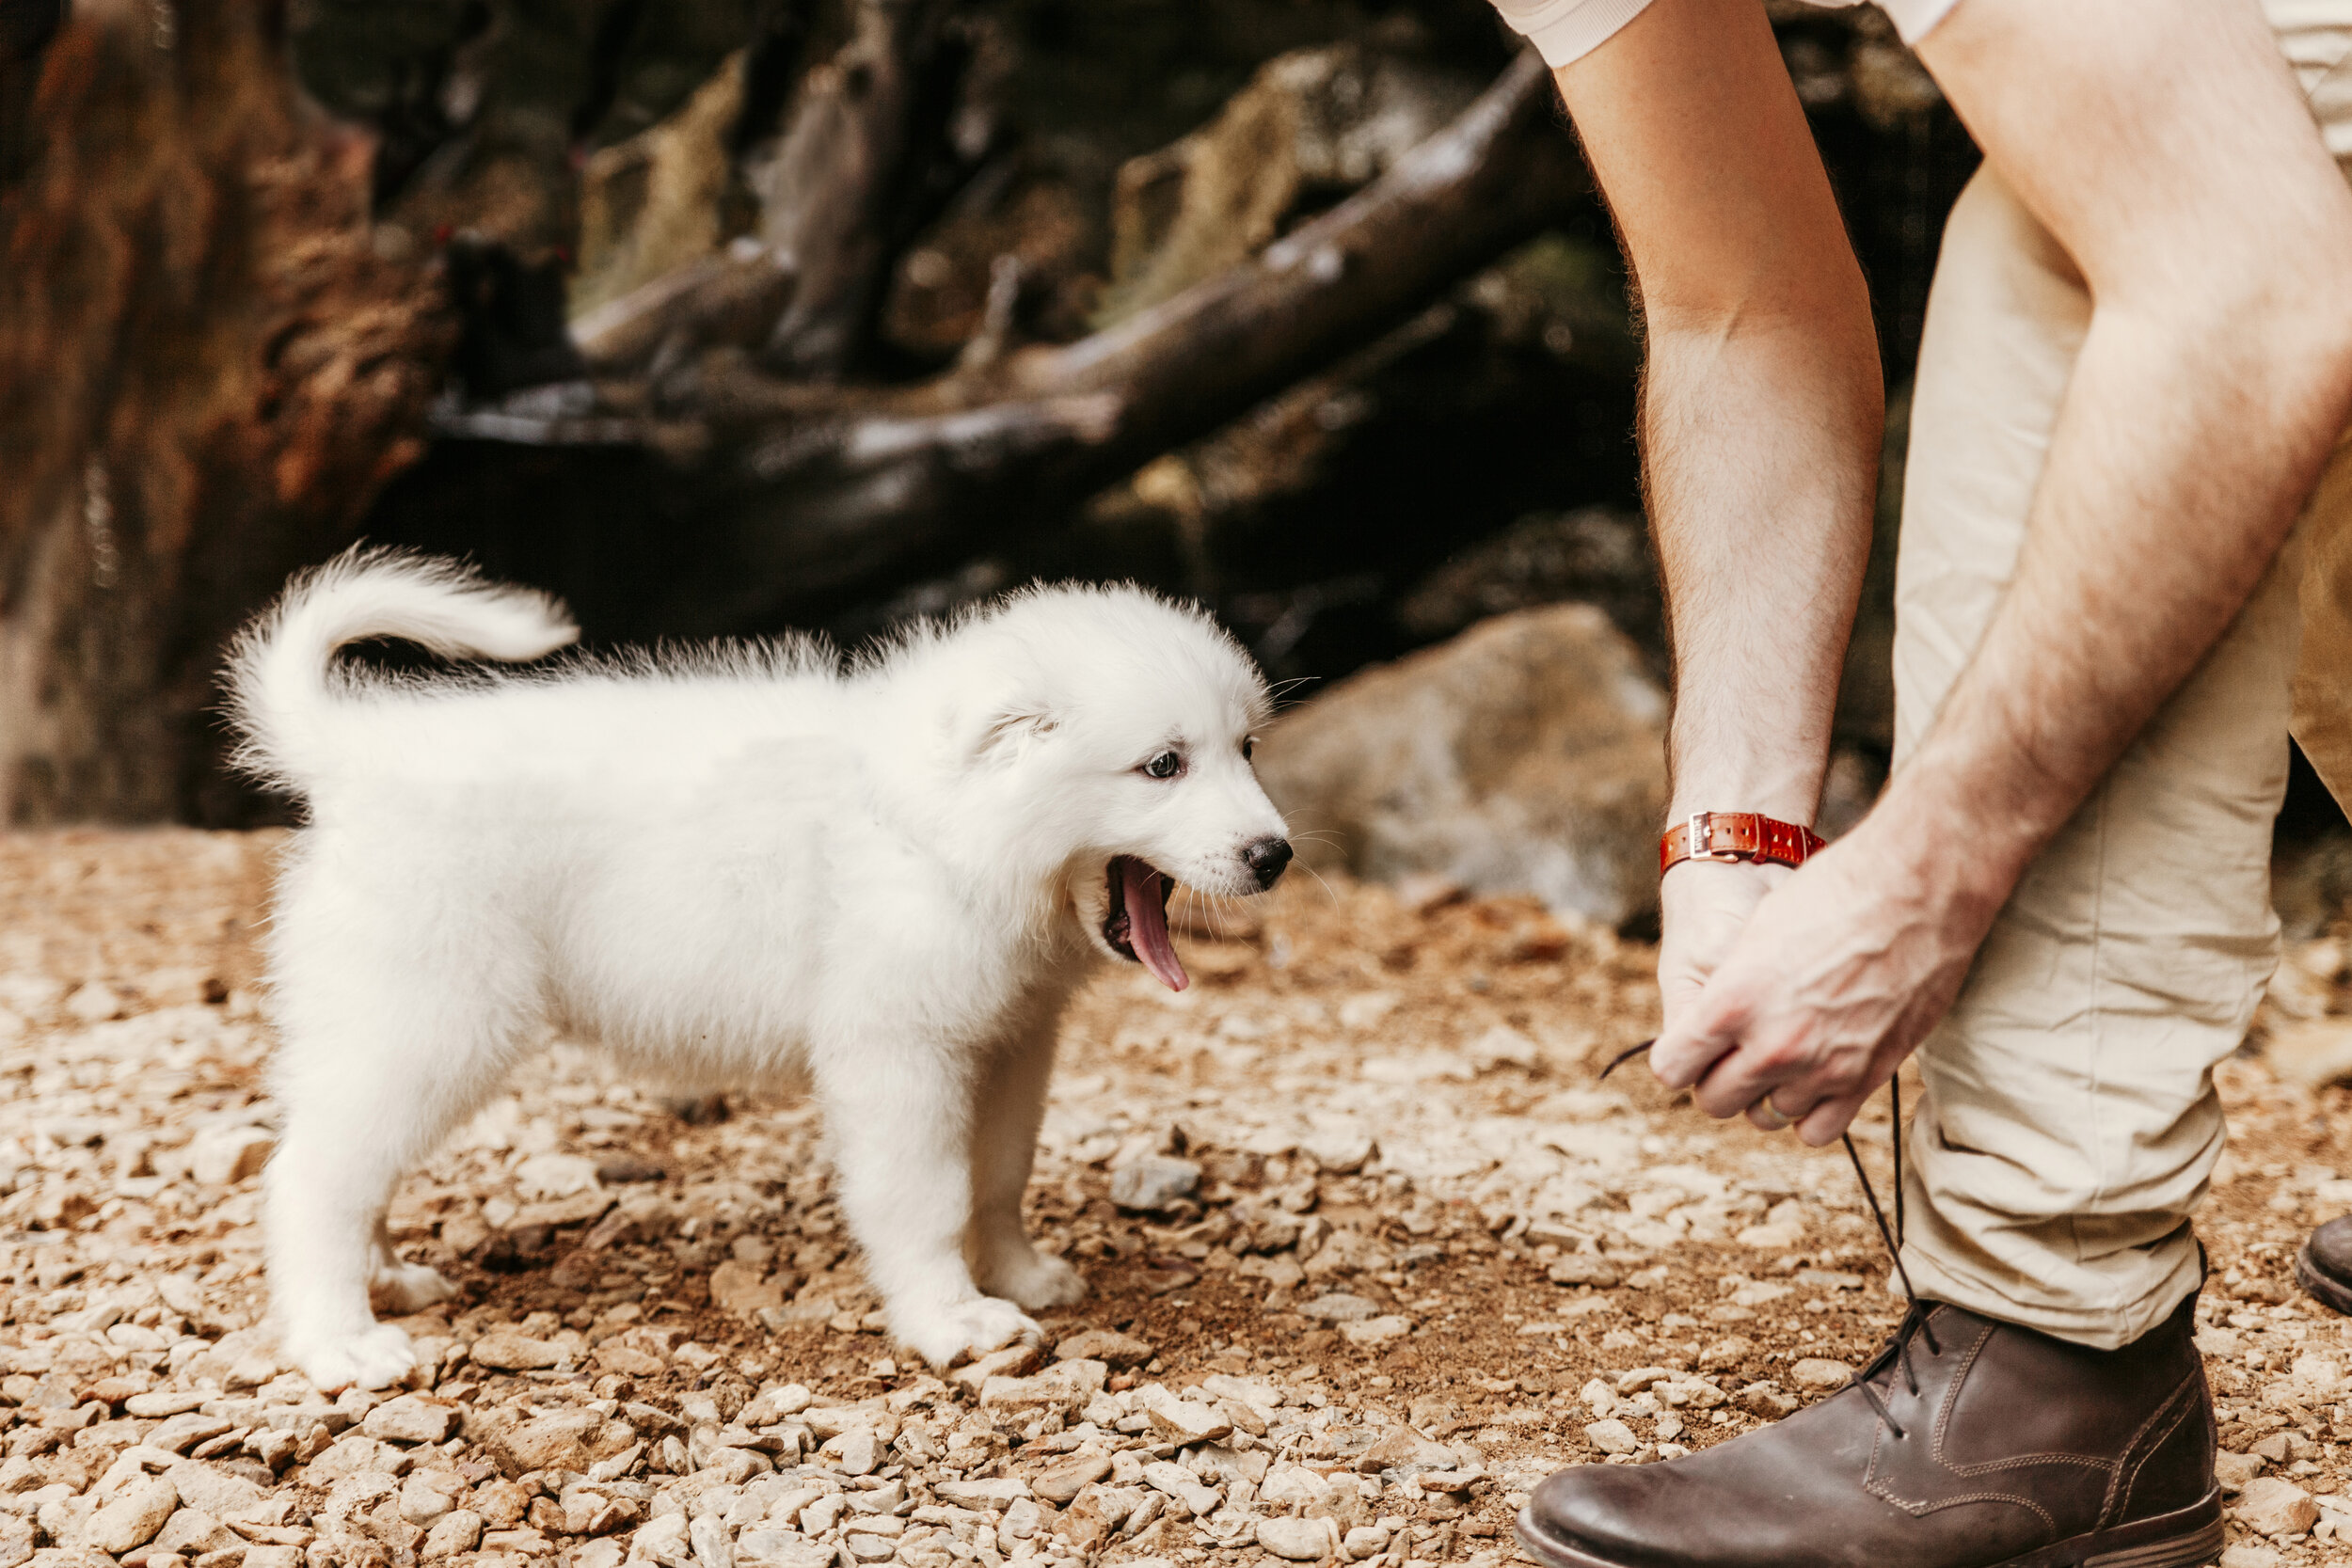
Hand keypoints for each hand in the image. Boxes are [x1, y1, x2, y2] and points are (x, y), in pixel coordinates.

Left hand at [1648, 813, 2008, 1143]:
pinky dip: (1809, 1110)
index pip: (1672, 1068)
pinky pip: (1818, 1129)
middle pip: (1715, 1101)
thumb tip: (1710, 1024)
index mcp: (1733, 1002)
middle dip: (1716, 1079)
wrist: (1916, 891)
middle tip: (1733, 1053)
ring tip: (1779, 1057)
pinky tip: (1813, 1077)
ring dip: (1766, 1093)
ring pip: (1767, 1117)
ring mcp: (1824, 1067)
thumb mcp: (1756, 933)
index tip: (1691, 1047)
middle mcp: (1774, 1044)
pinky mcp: (1868, 1077)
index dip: (1678, 1058)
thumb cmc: (1831, 895)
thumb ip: (1726, 989)